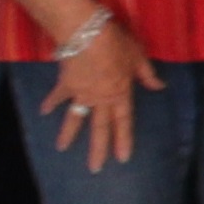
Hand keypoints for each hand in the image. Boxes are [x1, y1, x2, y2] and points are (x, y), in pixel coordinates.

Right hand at [42, 26, 162, 171]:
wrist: (87, 34)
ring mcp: (81, 94)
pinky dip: (50, 103)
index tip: (122, 158)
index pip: (123, 122)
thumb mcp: (138, 57)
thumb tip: (160, 86)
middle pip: (100, 128)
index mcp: (120, 94)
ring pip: (75, 118)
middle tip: (94, 169)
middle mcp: (100, 99)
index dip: (123, 140)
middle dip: (98, 149)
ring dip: (68, 134)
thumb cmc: (116, 43)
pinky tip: (43, 111)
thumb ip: (147, 74)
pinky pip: (58, 96)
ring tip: (62, 148)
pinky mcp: (66, 84)